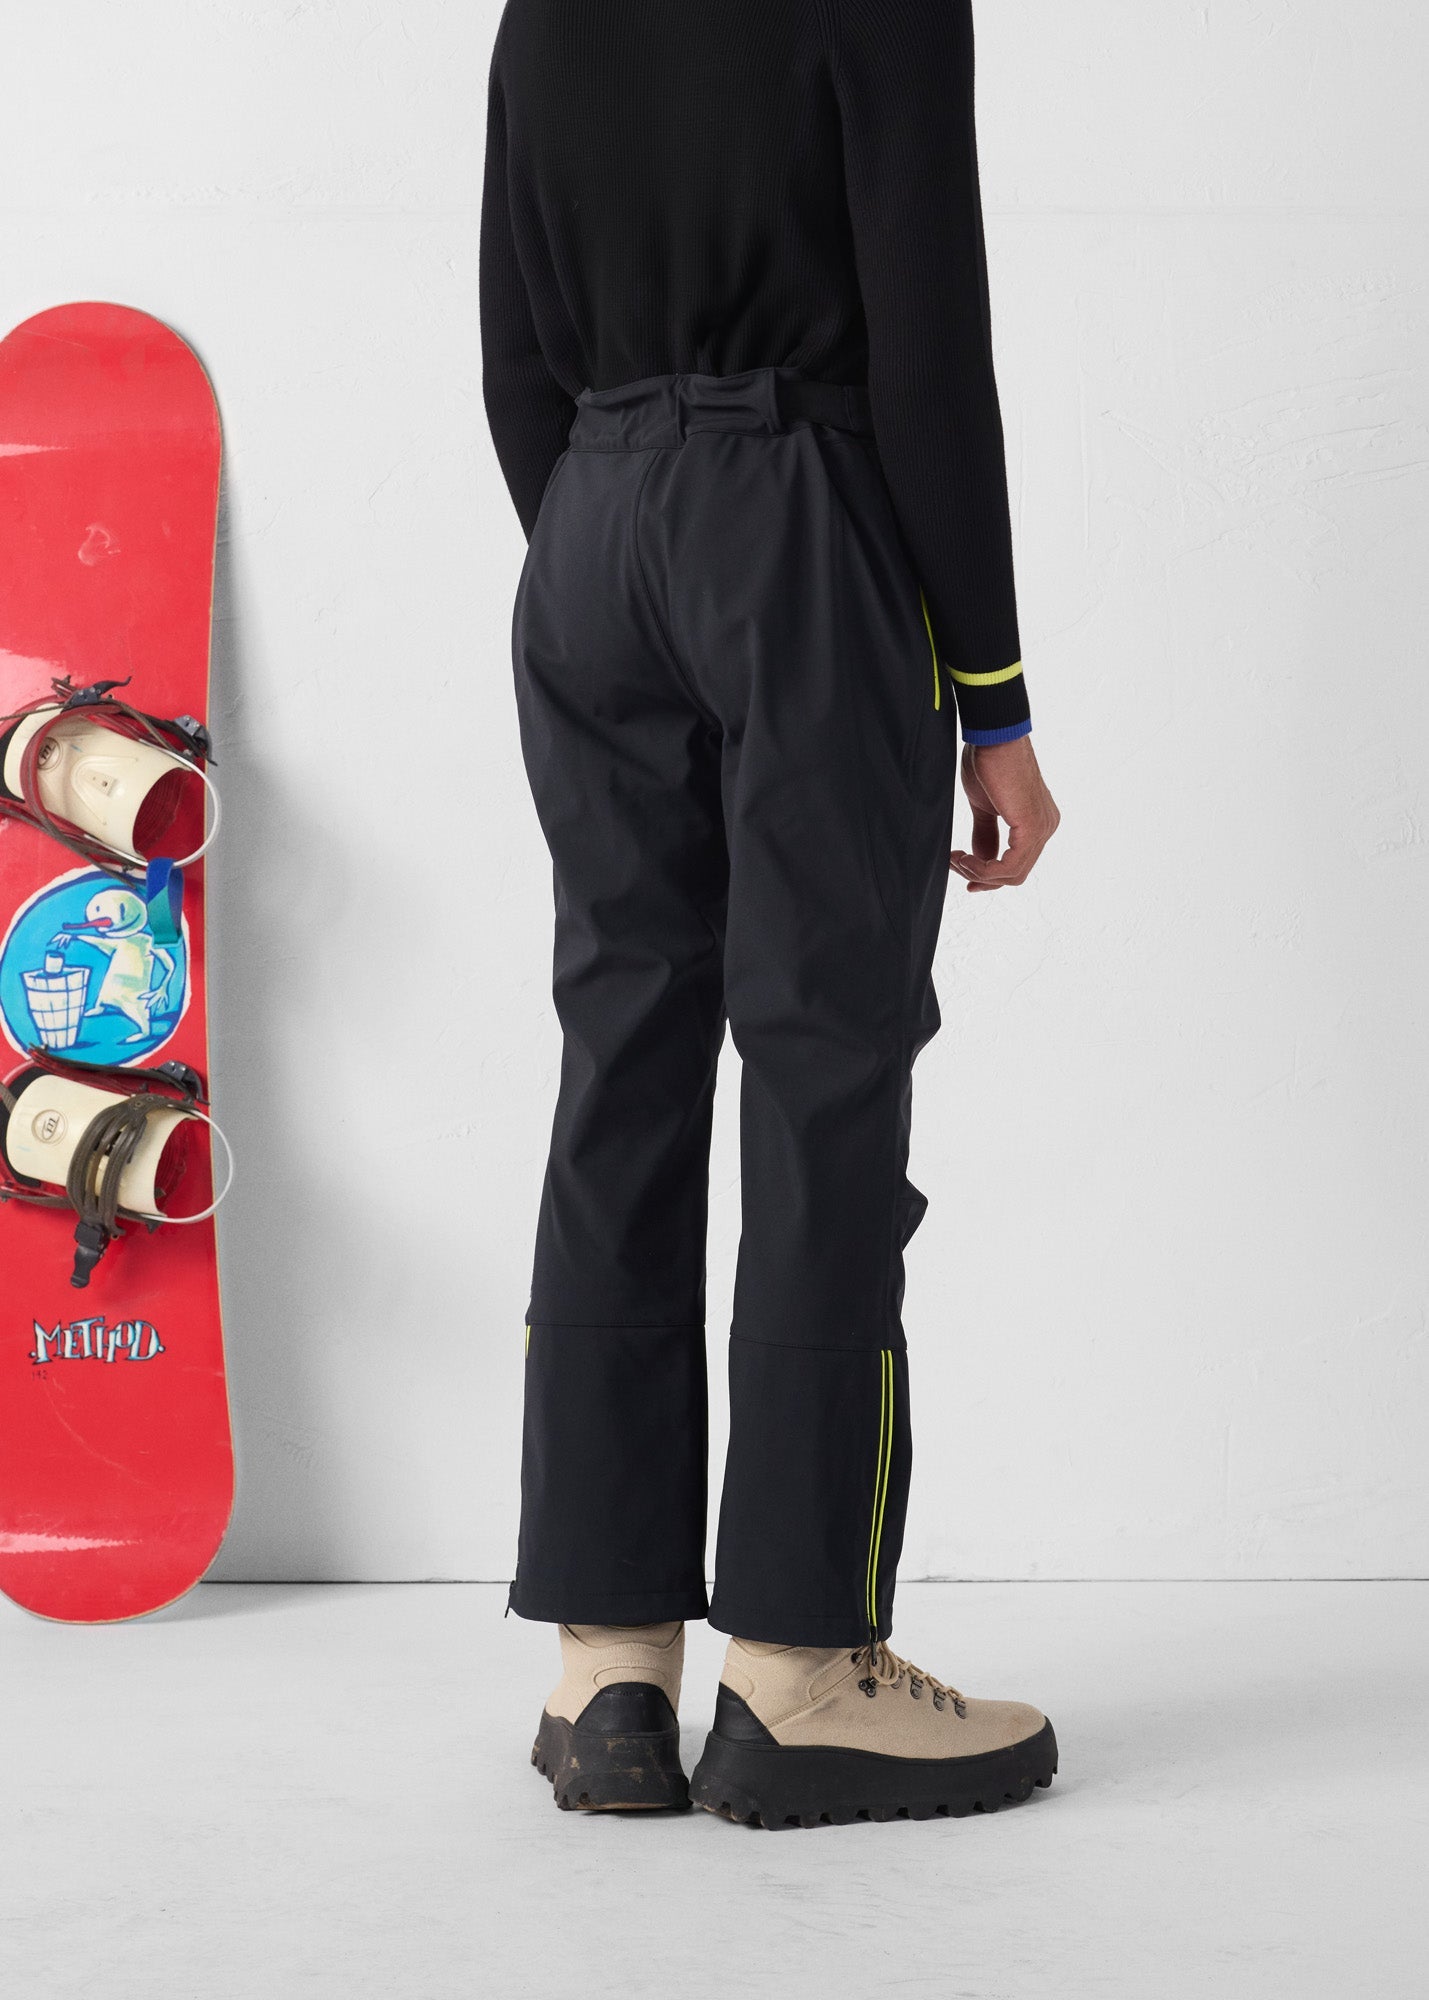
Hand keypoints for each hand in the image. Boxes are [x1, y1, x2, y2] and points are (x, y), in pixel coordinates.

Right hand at [949, 735, 1058, 892]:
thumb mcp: (984, 806)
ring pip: (1013, 874)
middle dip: (981, 876)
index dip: (989, 875)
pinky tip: (964, 857)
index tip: (963, 871)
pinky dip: (984, 868)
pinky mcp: (1032, 828)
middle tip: (954, 864)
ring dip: (978, 872)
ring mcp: (1042, 828)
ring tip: (956, 858)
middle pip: (1016, 873)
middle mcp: (1046, 827)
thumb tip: (981, 858)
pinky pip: (1010, 866)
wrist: (993, 737)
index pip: (1017, 863)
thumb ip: (986, 833)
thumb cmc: (988, 761)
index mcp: (1038, 821)